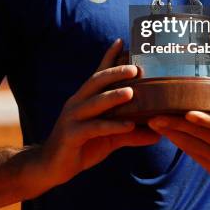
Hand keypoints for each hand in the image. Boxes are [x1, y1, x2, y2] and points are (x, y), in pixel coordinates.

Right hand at [38, 39, 159, 188]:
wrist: (50, 168)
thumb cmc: (82, 147)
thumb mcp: (109, 138)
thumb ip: (131, 133)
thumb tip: (158, 133)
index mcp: (85, 98)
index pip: (98, 73)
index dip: (109, 57)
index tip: (122, 41)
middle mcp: (78, 102)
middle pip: (97, 81)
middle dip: (115, 72)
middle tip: (135, 68)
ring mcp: (73, 117)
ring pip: (94, 102)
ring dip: (113, 96)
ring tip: (132, 91)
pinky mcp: (71, 135)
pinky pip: (94, 128)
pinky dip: (111, 126)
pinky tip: (128, 126)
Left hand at [148, 75, 209, 195]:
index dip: (200, 120)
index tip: (185, 112)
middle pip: (196, 135)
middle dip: (173, 126)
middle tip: (154, 117)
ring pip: (191, 147)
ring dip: (173, 136)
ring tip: (155, 125)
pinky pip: (195, 156)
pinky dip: (183, 145)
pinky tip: (171, 136)